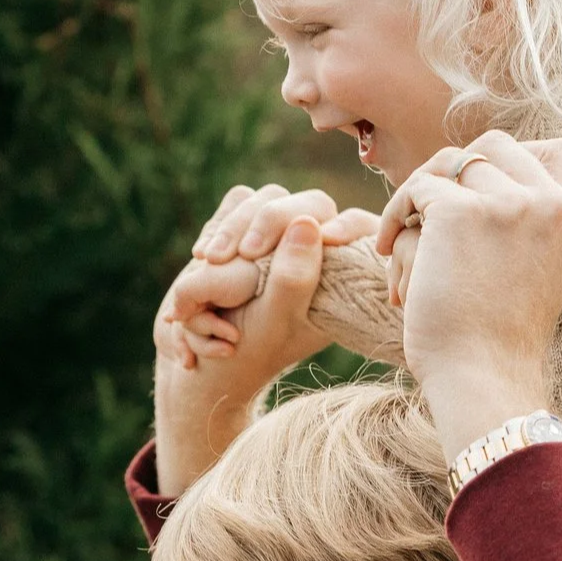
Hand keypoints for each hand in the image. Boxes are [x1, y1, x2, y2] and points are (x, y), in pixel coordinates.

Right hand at [151, 185, 377, 496]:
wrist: (212, 362)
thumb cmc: (250, 349)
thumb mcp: (274, 321)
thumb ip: (293, 278)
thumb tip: (307, 223)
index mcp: (338, 275)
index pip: (358, 225)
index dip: (349, 225)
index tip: (329, 239)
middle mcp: (312, 249)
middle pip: (306, 202)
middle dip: (265, 221)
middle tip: (236, 254)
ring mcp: (277, 236)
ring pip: (263, 198)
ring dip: (231, 226)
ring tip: (208, 260)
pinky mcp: (245, 229)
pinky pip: (236, 204)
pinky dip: (216, 227)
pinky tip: (203, 259)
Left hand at [378, 134, 561, 452]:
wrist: (484, 379)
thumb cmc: (500, 341)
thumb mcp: (538, 271)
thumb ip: (529, 223)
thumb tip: (484, 170)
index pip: (557, 152)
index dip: (514, 160)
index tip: (482, 191)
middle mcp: (552, 203)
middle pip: (496, 147)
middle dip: (457, 171)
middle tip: (432, 209)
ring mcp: (508, 204)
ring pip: (450, 163)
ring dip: (420, 191)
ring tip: (403, 232)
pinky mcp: (459, 212)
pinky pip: (417, 188)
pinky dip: (395, 214)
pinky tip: (388, 248)